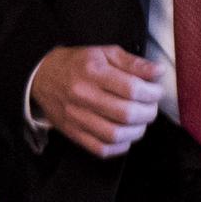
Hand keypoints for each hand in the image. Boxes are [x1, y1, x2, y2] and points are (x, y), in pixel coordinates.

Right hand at [30, 45, 164, 157]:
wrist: (41, 77)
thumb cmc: (76, 64)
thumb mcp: (104, 53)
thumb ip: (133, 63)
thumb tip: (158, 72)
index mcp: (93, 72)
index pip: (132, 88)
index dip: (152, 93)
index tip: (155, 92)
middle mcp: (83, 95)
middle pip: (126, 113)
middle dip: (148, 113)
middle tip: (150, 107)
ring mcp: (76, 116)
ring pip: (115, 134)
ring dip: (136, 131)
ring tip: (139, 122)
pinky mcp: (72, 132)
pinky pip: (101, 148)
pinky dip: (119, 146)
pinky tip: (124, 135)